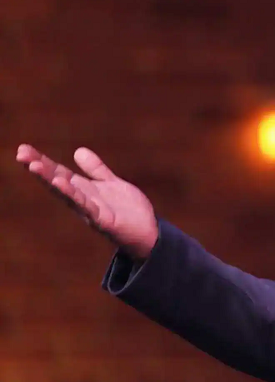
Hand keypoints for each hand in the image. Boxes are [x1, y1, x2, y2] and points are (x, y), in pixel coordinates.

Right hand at [16, 144, 157, 259]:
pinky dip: (74, 195)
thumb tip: (78, 151)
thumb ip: (96, 169)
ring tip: (35, 166)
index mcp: (84, 190)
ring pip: (67, 193)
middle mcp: (83, 201)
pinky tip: (62, 183)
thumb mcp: (110, 183)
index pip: (59, 173)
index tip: (23, 149)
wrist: (147, 232)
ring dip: (51, 180)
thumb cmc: (128, 210)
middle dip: (39, 168)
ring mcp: (91, 211)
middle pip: (57, 181)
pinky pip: (87, 206)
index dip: (42, 161)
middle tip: (20, 154)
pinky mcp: (103, 220)